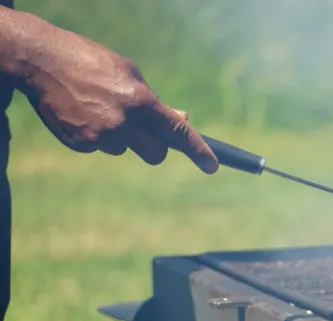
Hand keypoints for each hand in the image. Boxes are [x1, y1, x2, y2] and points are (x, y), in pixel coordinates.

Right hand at [10, 14, 217, 172]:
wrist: (40, 62)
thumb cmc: (92, 63)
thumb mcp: (129, 74)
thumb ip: (156, 102)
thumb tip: (183, 119)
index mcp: (139, 101)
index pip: (177, 132)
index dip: (198, 150)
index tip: (212, 166)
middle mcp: (123, 122)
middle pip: (156, 154)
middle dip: (156, 147)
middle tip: (144, 131)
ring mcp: (100, 136)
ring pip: (125, 149)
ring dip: (121, 137)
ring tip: (100, 109)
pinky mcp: (81, 144)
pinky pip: (101, 148)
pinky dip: (98, 136)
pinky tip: (84, 115)